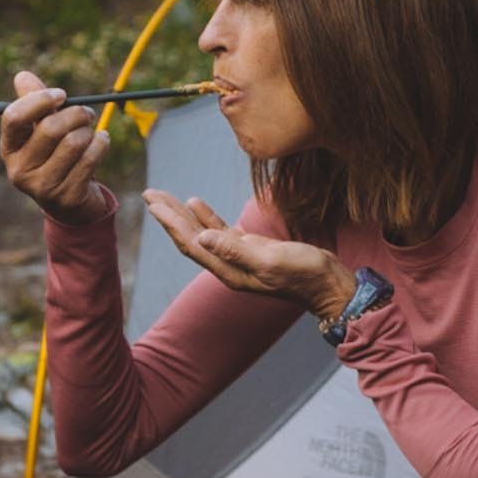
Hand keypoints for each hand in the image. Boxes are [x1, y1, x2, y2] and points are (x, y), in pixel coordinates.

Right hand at [0, 68, 111, 218]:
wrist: (71, 202)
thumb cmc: (55, 155)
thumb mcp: (41, 130)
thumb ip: (34, 102)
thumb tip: (22, 76)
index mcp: (9, 149)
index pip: (14, 118)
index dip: (39, 100)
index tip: (61, 94)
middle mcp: (19, 171)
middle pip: (50, 128)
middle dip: (76, 114)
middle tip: (87, 112)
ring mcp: (42, 187)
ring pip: (74, 142)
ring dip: (89, 131)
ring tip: (90, 132)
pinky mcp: (67, 197)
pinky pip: (91, 158)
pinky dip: (101, 143)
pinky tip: (101, 141)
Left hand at [144, 191, 353, 320]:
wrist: (328, 284)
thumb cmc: (304, 273)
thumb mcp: (271, 260)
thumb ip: (236, 251)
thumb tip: (202, 238)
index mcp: (228, 269)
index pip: (191, 243)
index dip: (171, 223)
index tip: (153, 203)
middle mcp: (227, 265)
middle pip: (190, 237)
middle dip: (169, 215)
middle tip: (150, 194)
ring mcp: (239, 257)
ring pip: (202, 232)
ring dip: (183, 215)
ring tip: (164, 197)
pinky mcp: (251, 249)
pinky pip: (221, 231)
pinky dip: (207, 217)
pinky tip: (197, 204)